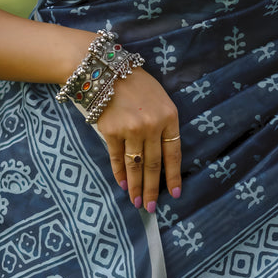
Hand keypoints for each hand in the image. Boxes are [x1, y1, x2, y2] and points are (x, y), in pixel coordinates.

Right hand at [97, 67, 181, 211]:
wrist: (104, 69)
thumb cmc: (134, 82)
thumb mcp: (159, 98)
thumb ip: (163, 123)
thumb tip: (161, 155)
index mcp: (170, 116)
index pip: (173, 154)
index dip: (173, 176)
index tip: (174, 194)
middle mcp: (152, 125)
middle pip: (153, 164)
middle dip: (152, 189)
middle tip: (151, 207)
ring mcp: (131, 129)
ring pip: (135, 165)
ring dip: (136, 187)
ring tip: (137, 202)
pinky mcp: (111, 131)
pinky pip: (117, 157)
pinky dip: (119, 173)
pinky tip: (122, 184)